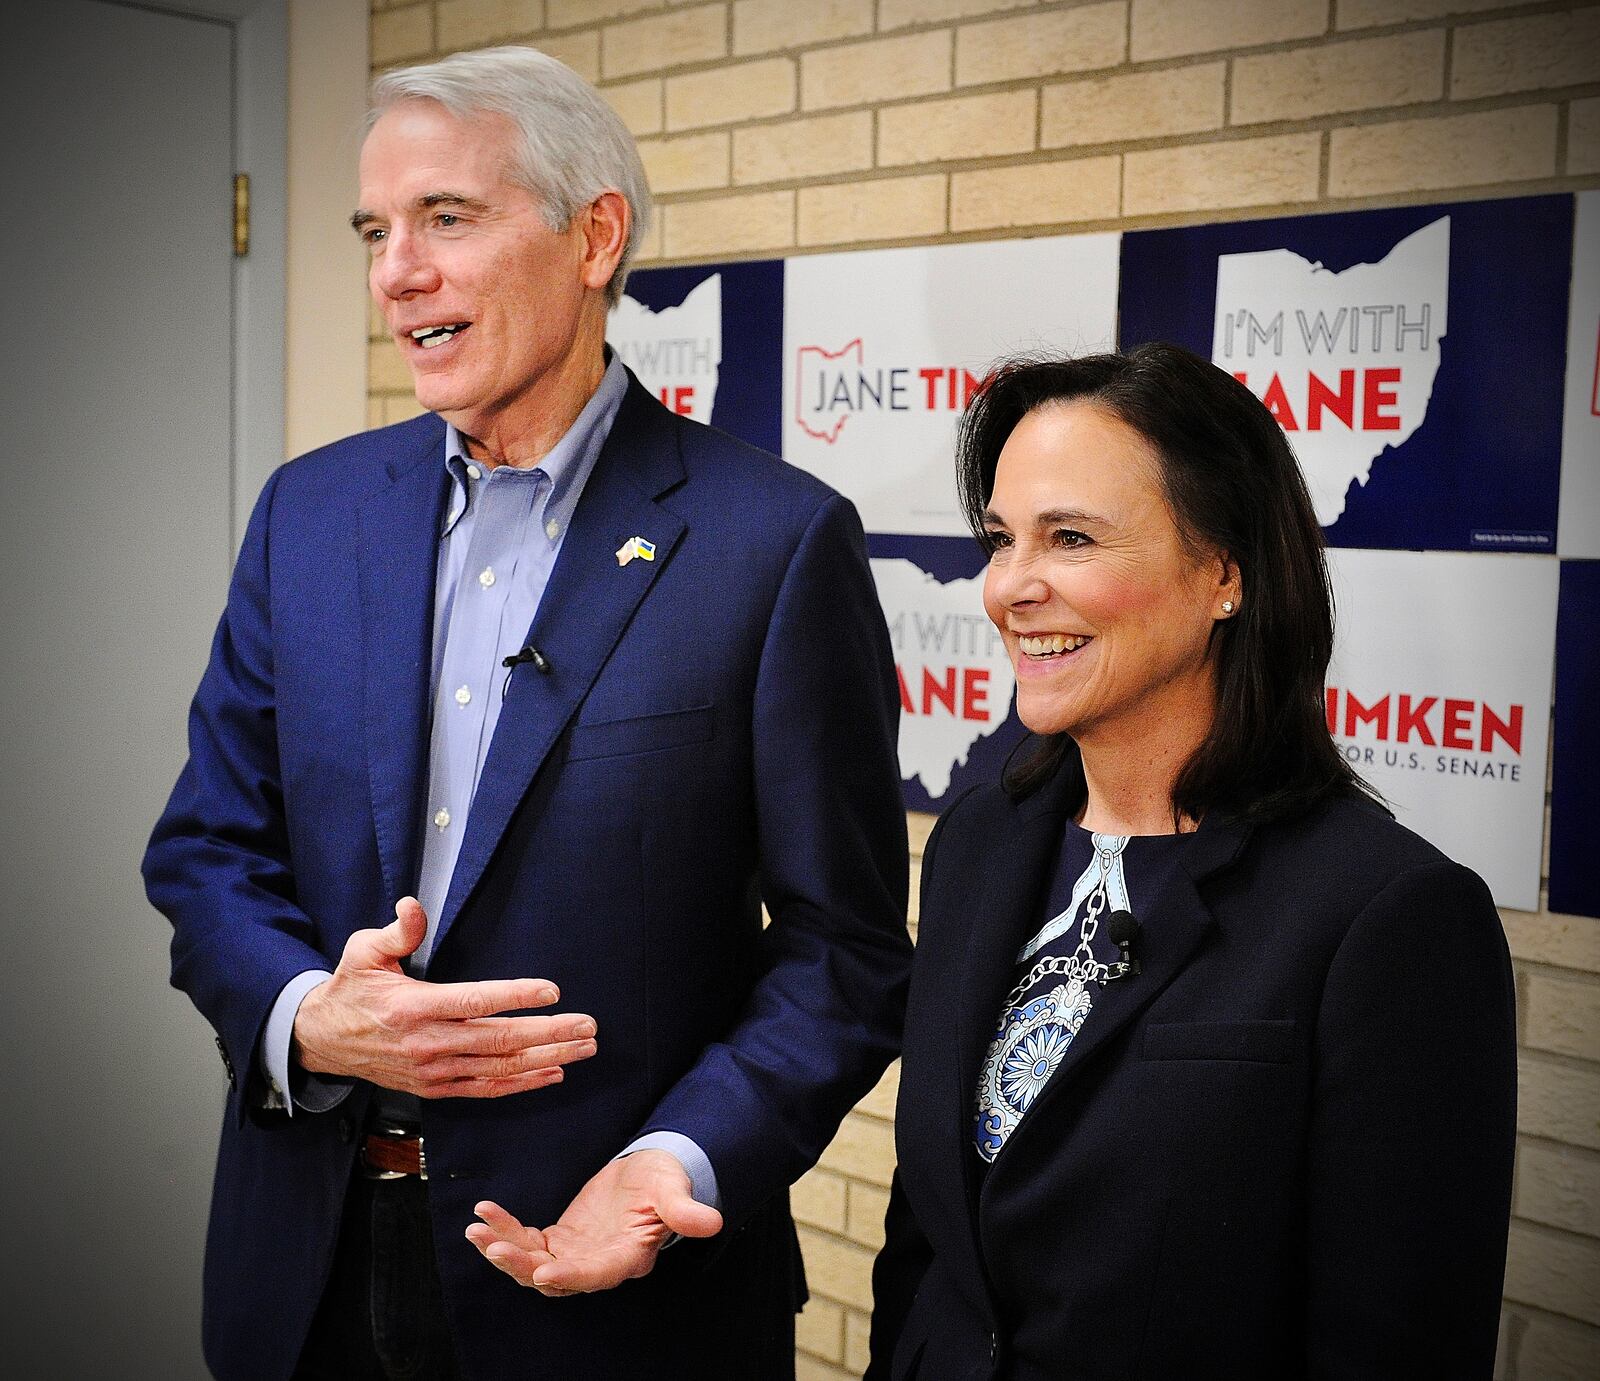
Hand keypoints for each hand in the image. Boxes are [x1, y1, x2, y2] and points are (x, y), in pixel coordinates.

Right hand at [292, 897, 596, 1096]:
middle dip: (549, 1032)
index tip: (552, 990)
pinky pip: (486, 1089)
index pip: (474, 1001)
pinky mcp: (436, 1088)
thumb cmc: (351, 989)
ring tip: (583, 1047)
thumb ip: (397, 932)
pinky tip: (553, 1072)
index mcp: (413, 1006)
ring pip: (500, 1068)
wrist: (322, 1041)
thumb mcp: (364, 951)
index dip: (515, 996)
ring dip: (547, 1058)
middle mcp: (427, 1043)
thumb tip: (413, 905)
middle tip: (587, 1025)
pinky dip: (522, 1084)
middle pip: (499, 1040)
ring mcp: (433, 1070)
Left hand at [466, 1150, 722, 1294]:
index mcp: (628, 1255)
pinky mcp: (562, 1239)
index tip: (541, 1270)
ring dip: (504, 1250)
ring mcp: (577, 1254)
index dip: (570, 1275)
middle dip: (521, 1265)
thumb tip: (713, 1221)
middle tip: (492, 1246)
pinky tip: (484, 1215)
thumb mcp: (674, 1188)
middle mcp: (598, 1263)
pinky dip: (506, 1230)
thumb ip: (685, 1210)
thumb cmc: (666, 1179)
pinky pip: (528, 1242)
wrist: (651, 1171)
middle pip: (556, 1277)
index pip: (597, 1272)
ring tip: (476, 1230)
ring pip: (533, 1265)